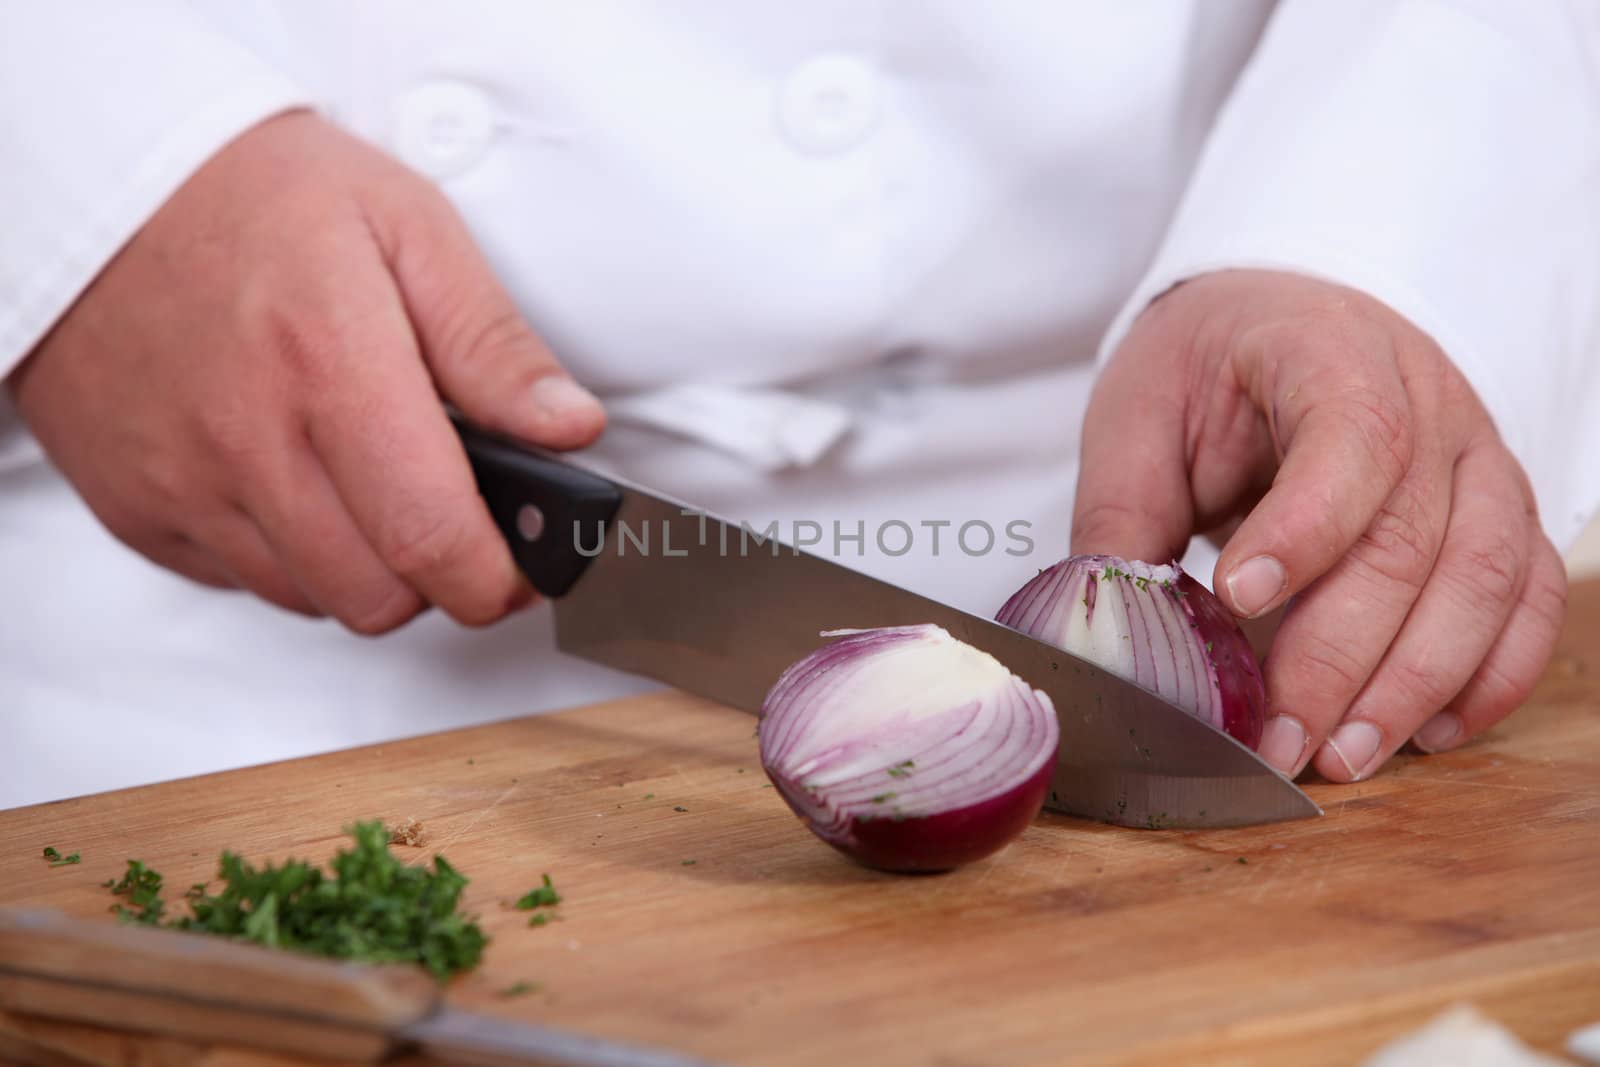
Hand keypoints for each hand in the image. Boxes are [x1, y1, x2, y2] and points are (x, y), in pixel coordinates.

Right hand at [7, 111, 603, 632]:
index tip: (525, 568)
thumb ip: (493, 345)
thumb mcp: (408, 228)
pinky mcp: (138, 508)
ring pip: (314, 599)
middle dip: (439, 576)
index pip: (430, 534)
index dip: (497, 579)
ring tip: (373, 483)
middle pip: (378, 596)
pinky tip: (298, 481)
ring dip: (366, 568)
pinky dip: (291, 555)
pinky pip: (242, 581)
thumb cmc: (263, 195)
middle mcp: (246, 437)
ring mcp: (182, 482)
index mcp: (331, 362)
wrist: (103, 182)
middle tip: (453, 515)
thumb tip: (568, 428)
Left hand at [1072, 270, 1566, 780]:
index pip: (1349, 437)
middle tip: (1279, 739)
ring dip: (1418, 682)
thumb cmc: (1206, 370)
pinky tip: (1431, 732)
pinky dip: (1492, 674)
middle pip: (1411, 537)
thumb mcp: (1139, 417)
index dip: (1303, 527)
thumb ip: (1122, 518)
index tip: (1238, 598)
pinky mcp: (1500, 513)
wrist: (1277, 321)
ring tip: (1345, 755)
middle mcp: (1429, 402)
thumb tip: (1106, 631)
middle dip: (1341, 655)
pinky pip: (1529, 599)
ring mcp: (1478, 458)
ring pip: (1486, 579)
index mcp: (1329, 350)